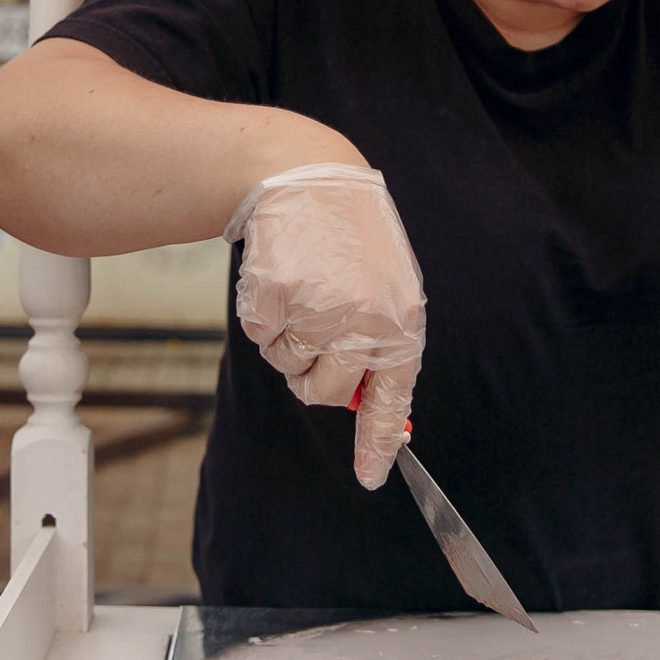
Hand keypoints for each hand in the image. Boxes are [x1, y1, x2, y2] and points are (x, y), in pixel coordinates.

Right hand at [226, 163, 426, 488]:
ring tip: (304, 291)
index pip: (389, 400)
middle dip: (310, 374)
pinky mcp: (276, 298)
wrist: (312, 182)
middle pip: (323, 392)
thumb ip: (379, 345)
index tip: (369, 478)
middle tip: (314, 331)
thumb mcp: (387, 290)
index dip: (376, 443)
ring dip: (286, 340)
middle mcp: (362, 324)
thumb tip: (362, 403)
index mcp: (400, 325)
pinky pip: (259, 335)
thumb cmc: (352, 241)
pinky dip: (263, 314)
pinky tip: (283, 277)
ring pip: (287, 366)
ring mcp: (317, 312)